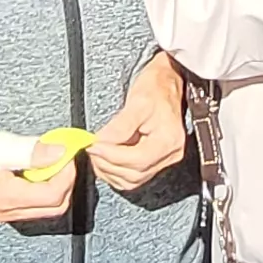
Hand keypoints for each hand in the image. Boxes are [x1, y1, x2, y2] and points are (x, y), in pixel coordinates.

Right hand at [0, 146, 80, 224]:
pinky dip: (46, 184)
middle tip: (62, 154)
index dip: (67, 173)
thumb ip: (30, 151)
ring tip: (49, 158)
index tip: (67, 151)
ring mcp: (7, 212)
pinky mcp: (8, 206)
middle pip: (56, 205)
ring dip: (57, 182)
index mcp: (5, 199)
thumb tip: (61, 152)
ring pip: (49, 206)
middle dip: (66, 179)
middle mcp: (7, 211)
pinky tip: (38, 166)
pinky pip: (37, 202)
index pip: (53, 195)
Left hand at [86, 53, 190, 191]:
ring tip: (97, 152)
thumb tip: (100, 142)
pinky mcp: (155, 162)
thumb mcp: (137, 102)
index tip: (93, 145)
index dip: (111, 155)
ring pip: (132, 180)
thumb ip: (119, 126)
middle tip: (92, 148)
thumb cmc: (156, 87)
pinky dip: (116, 171)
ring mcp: (164, 160)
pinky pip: (133, 176)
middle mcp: (170, 154)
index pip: (137, 160)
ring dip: (110, 170)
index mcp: (169, 139)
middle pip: (134, 174)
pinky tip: (106, 158)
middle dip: (108, 164)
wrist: (167, 82)